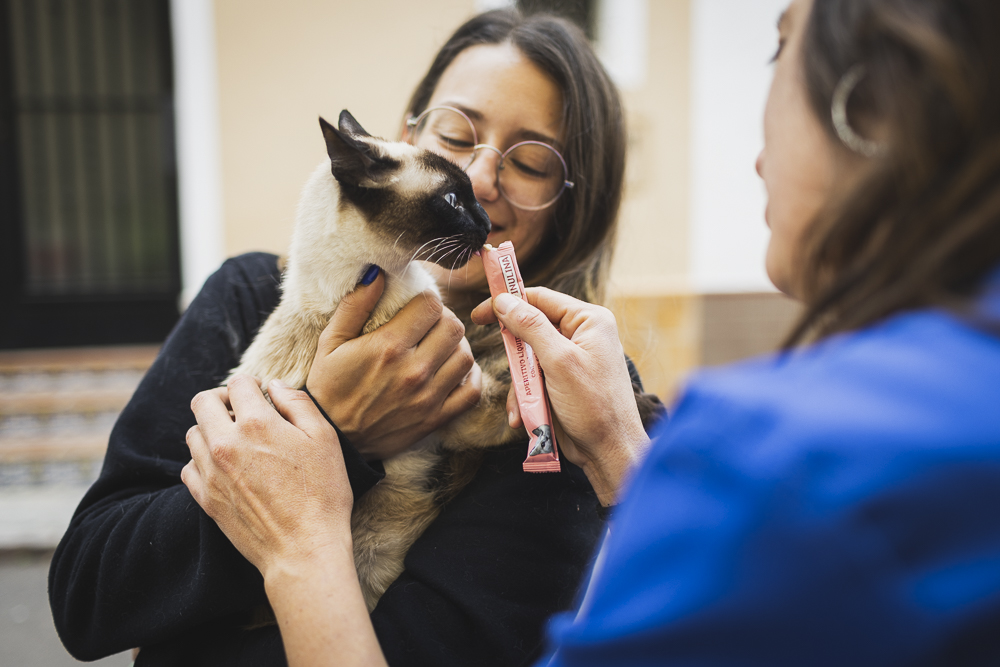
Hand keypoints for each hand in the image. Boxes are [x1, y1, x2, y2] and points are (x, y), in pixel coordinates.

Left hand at [182, 376, 352, 578]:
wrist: (304, 549)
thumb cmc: (322, 494)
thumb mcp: (324, 439)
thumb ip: (298, 404)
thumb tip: (276, 386)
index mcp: (257, 424)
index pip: (239, 383)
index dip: (253, 384)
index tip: (263, 395)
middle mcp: (226, 443)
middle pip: (203, 402)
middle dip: (222, 398)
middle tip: (242, 410)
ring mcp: (211, 472)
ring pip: (193, 434)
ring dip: (211, 429)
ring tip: (236, 440)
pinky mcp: (205, 499)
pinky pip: (188, 467)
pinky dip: (202, 460)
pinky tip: (225, 467)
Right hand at [306, 269, 482, 460]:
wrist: (334, 437)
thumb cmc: (329, 386)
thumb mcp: (331, 342)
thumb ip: (355, 305)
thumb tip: (377, 272)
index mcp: (388, 347)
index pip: (431, 306)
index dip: (426, 301)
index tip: (416, 308)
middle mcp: (413, 371)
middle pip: (454, 328)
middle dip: (444, 320)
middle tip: (430, 325)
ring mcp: (428, 397)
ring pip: (466, 356)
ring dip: (456, 347)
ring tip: (439, 347)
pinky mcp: (436, 419)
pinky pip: (472, 392)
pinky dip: (470, 378)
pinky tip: (452, 371)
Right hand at [471, 288, 648, 504]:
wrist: (608, 451)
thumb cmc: (593, 405)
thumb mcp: (558, 361)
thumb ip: (530, 327)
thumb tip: (503, 300)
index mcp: (588, 320)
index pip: (540, 298)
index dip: (508, 302)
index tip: (479, 313)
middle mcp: (581, 335)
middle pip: (531, 329)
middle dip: (515, 355)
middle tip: (506, 369)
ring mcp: (572, 359)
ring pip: (527, 358)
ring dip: (520, 383)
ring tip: (522, 405)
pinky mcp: (563, 382)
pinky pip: (533, 379)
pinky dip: (525, 396)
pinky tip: (523, 416)